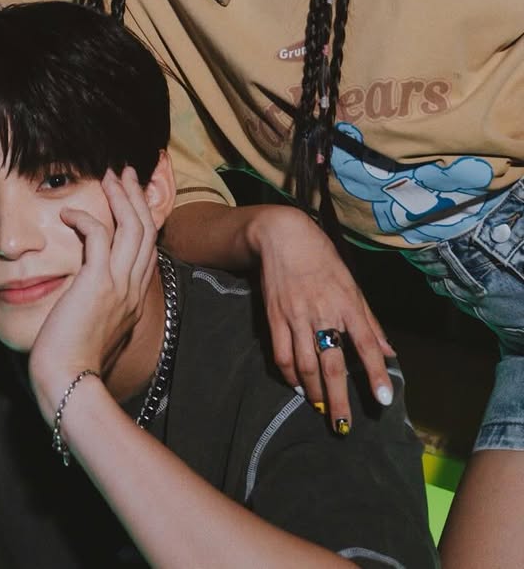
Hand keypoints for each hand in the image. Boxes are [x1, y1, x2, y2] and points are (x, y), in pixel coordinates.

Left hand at [28, 167, 158, 415]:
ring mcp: (118, 283)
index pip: (147, 248)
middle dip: (135, 196)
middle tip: (125, 173)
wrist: (70, 381)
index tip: (132, 197)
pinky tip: (70, 213)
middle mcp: (133, 287)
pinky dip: (86, 218)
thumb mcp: (96, 326)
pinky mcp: (97, 281)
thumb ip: (99, 303)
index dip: (143, 218)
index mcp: (135, 298)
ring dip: (120, 197)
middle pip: (145, 229)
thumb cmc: (74, 359)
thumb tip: (87, 292)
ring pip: (131, 227)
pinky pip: (97, 235)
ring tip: (109, 176)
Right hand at [248, 206, 394, 431]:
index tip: (383, 400)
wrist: (283, 237)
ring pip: (306, 365)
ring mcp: (296, 316)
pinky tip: (297, 386)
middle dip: (338, 399)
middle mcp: (323, 312)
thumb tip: (389, 352)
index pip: (366, 344)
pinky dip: (290, 375)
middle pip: (332, 365)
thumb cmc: (323, 260)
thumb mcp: (352, 286)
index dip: (375, 373)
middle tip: (343, 426)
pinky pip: (282, 354)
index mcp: (347, 304)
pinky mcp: (275, 317)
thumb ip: (370, 322)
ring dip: (314, 393)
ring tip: (321, 409)